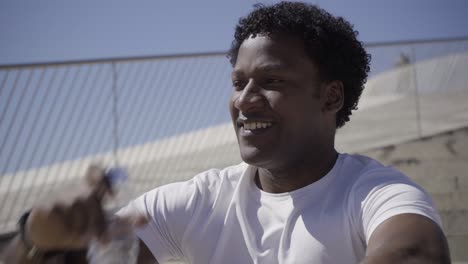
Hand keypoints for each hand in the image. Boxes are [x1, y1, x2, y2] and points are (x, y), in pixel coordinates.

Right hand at [24, 165, 145, 250]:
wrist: (47, 232)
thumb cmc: (79, 224)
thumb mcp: (101, 223)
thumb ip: (123, 221)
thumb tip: (146, 219)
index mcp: (93, 190)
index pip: (97, 172)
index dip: (105, 177)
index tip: (114, 194)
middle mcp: (78, 189)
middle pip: (91, 197)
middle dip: (97, 222)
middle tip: (103, 241)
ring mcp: (62, 194)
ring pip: (77, 208)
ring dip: (82, 227)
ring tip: (84, 238)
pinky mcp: (47, 204)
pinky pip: (61, 215)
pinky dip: (67, 228)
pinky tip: (68, 233)